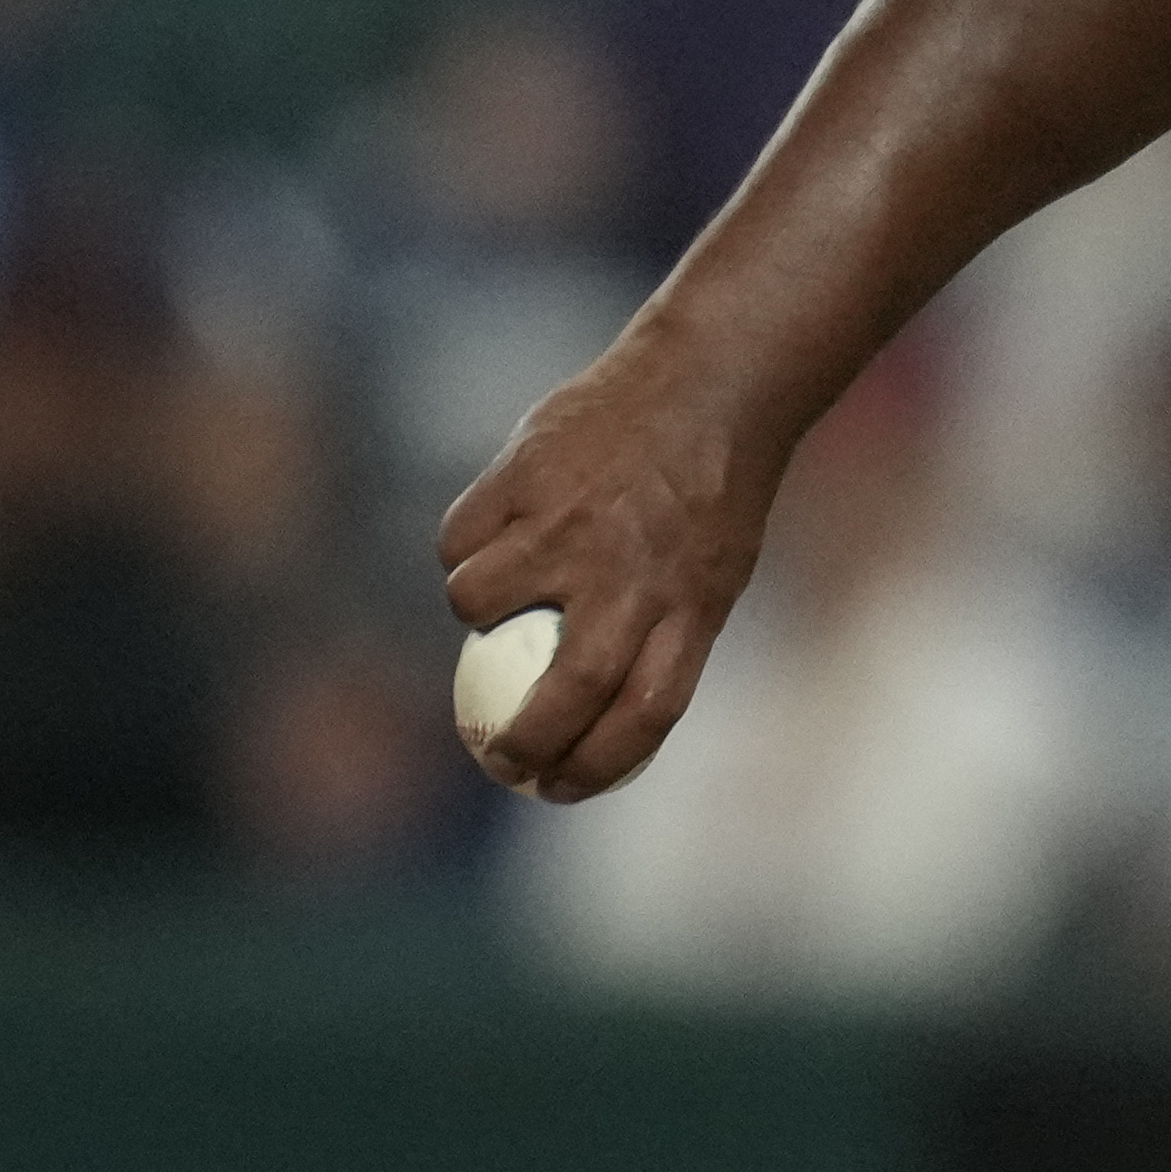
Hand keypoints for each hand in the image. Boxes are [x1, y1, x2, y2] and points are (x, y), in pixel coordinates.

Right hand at [434, 332, 786, 801]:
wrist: (709, 383)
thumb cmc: (710, 491)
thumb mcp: (712, 572)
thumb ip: (659, 637)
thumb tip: (588, 719)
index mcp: (691, 605)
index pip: (644, 717)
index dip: (594, 768)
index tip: (556, 788)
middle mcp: (630, 573)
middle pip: (564, 692)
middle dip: (522, 741)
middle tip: (499, 753)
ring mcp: (570, 524)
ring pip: (477, 603)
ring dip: (476, 613)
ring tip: (506, 591)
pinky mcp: (522, 475)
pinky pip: (458, 540)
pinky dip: (463, 548)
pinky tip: (494, 532)